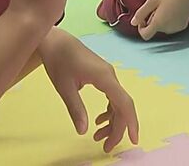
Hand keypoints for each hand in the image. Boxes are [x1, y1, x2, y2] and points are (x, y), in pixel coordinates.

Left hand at [40, 29, 138, 151]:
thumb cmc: (59, 61)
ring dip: (112, 121)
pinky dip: (109, 111)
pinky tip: (99, 121)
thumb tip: (83, 131)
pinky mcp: (102, 76)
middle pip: (122, 106)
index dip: (130, 123)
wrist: (56, 41)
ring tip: (99, 137)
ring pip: (118, 103)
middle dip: (118, 128)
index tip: (132, 141)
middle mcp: (110, 76)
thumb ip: (76, 109)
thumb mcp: (64, 87)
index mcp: (104, 78)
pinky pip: (112, 97)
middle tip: (106, 148)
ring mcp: (108, 76)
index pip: (124, 103)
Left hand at [130, 0, 188, 40]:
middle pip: (154, 30)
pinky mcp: (182, 26)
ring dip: (161, 21)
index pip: (145, 35)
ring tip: (166, 8)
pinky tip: (173, 10)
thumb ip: (141, 13)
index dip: (141, 28)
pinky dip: (169, 21)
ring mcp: (176, 29)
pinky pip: (171, 27)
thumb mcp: (152, 0)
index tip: (144, 18)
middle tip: (157, 7)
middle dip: (152, 21)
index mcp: (158, 23)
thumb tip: (133, 23)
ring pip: (162, 29)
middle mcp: (167, 29)